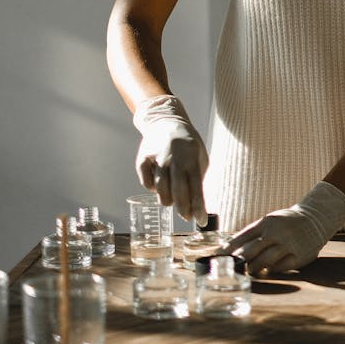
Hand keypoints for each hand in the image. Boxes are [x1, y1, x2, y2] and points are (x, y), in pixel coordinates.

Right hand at [133, 94, 208, 224]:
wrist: (165, 121)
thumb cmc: (187, 144)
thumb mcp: (199, 156)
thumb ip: (198, 177)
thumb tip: (198, 204)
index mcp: (191, 158)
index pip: (196, 187)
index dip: (198, 206)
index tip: (201, 221)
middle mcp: (173, 158)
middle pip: (177, 190)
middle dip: (183, 208)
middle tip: (186, 216)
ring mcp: (157, 158)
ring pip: (160, 189)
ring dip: (167, 199)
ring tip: (171, 200)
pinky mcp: (143, 158)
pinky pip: (146, 182)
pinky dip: (151, 188)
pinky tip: (157, 187)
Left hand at [229, 182, 344, 275]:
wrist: (315, 219)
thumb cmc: (286, 223)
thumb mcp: (269, 221)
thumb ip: (253, 234)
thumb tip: (230, 248)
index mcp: (266, 222)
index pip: (242, 237)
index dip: (228, 249)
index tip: (217, 258)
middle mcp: (275, 233)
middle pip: (250, 251)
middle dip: (238, 262)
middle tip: (230, 269)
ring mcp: (287, 245)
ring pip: (264, 261)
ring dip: (253, 269)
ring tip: (249, 272)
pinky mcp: (298, 256)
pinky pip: (280, 267)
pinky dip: (271, 271)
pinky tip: (266, 272)